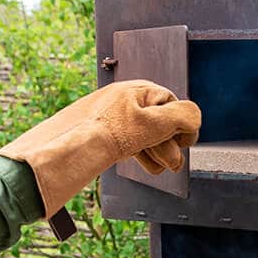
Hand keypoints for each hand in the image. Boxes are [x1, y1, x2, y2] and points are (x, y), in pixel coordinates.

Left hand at [0, 80, 201, 217]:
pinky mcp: (102, 134)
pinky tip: (144, 166)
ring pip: (144, 134)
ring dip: (156, 152)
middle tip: (171, 162)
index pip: (172, 104)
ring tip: (158, 168)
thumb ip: (181, 117)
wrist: (62, 151)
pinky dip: (140, 154)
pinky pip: (129, 141)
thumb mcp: (151, 124)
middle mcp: (124, 100)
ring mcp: (112, 117)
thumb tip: (195, 119)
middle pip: (159, 121)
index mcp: (136, 90)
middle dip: (168, 143)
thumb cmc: (102, 136)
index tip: (184, 144)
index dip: (181, 126)